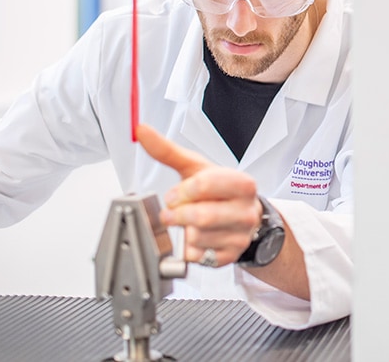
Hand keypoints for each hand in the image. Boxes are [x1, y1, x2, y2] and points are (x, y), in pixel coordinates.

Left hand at [135, 124, 261, 267]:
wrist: (239, 215)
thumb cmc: (216, 190)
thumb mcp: (195, 168)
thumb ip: (167, 151)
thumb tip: (141, 131)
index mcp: (243, 185)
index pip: (206, 185)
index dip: (183, 190)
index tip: (177, 193)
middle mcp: (247, 212)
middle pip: (201, 216)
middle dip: (178, 214)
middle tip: (174, 211)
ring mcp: (241, 236)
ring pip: (197, 238)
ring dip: (182, 231)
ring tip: (186, 223)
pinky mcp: (230, 256)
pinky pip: (198, 257)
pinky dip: (187, 248)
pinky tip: (194, 238)